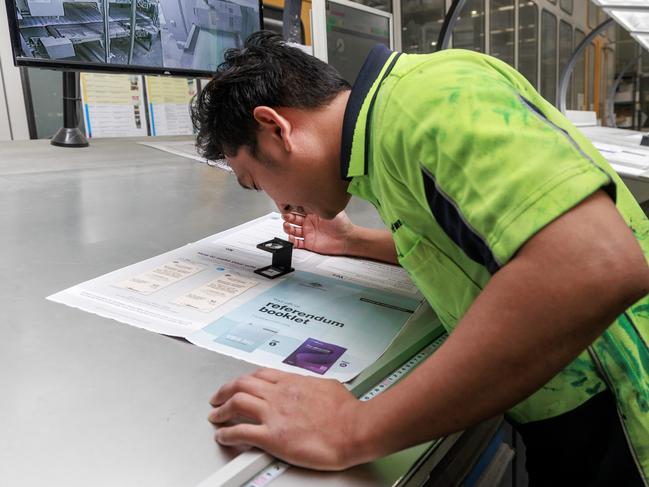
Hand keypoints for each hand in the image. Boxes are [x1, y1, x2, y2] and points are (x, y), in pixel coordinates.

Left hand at [208, 368, 368, 469]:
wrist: (353, 429)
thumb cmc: (347, 412)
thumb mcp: (328, 387)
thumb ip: (312, 387)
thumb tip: (312, 389)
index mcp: (292, 382)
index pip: (260, 375)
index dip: (245, 380)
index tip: (240, 385)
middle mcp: (279, 394)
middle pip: (242, 385)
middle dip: (225, 390)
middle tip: (218, 397)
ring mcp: (274, 414)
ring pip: (236, 403)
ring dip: (221, 409)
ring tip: (215, 415)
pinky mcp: (272, 437)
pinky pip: (240, 432)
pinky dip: (227, 434)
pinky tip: (222, 437)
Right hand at [282, 211, 354, 254]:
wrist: (347, 238)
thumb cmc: (342, 223)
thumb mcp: (330, 209)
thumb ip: (319, 204)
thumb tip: (311, 195)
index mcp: (312, 213)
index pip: (298, 210)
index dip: (291, 209)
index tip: (287, 207)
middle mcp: (308, 222)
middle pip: (292, 219)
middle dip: (287, 217)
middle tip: (285, 216)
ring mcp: (308, 232)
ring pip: (292, 231)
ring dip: (287, 228)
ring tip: (287, 227)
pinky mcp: (309, 243)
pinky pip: (297, 243)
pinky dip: (292, 242)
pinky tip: (291, 238)